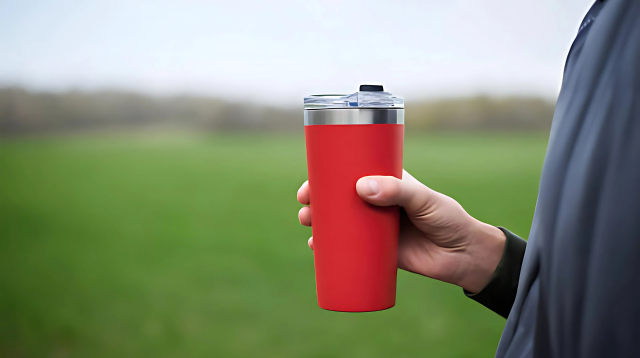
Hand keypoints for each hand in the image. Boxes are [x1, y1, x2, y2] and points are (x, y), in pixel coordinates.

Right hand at [297, 170, 505, 292]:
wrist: (465, 255)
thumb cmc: (448, 218)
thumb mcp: (423, 199)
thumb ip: (397, 191)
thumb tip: (361, 187)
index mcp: (386, 182)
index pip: (351, 173)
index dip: (327, 176)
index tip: (310, 182)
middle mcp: (377, 203)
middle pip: (339, 199)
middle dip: (318, 202)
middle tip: (305, 208)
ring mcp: (376, 228)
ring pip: (341, 223)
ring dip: (320, 224)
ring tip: (308, 227)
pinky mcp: (378, 252)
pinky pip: (349, 249)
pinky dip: (330, 249)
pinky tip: (316, 249)